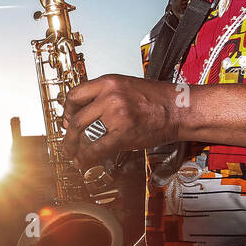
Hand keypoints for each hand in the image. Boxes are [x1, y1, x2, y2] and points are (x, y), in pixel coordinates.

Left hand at [61, 74, 183, 167]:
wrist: (180, 109)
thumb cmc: (158, 99)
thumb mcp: (127, 86)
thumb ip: (106, 96)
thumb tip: (87, 112)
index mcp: (109, 82)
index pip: (76, 95)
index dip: (67, 110)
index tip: (66, 120)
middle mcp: (109, 96)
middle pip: (76, 117)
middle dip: (67, 134)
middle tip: (67, 143)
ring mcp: (116, 114)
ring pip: (82, 132)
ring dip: (73, 147)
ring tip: (73, 155)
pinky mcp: (123, 133)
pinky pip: (96, 148)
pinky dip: (86, 158)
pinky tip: (84, 162)